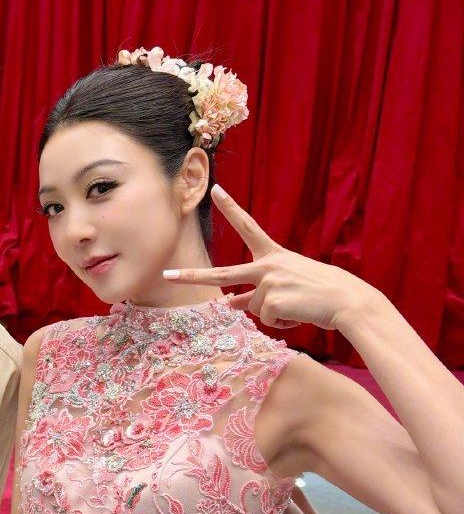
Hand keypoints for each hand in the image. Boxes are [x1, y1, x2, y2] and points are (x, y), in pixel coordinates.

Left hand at [164, 186, 374, 332]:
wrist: (347, 301)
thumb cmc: (319, 294)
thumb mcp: (286, 287)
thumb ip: (255, 293)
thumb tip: (229, 304)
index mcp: (274, 255)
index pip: (249, 227)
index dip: (232, 208)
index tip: (216, 189)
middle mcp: (268, 265)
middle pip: (222, 273)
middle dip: (193, 276)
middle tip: (167, 275)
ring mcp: (269, 282)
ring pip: (253, 308)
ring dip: (274, 314)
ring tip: (298, 306)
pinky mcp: (273, 300)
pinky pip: (267, 320)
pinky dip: (282, 323)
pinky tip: (299, 313)